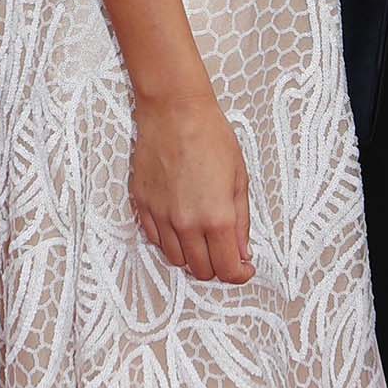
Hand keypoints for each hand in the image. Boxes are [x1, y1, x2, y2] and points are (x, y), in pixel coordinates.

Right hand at [131, 91, 253, 283]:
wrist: (174, 112)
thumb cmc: (211, 137)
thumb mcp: (239, 179)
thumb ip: (241, 221)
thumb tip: (242, 251)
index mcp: (217, 217)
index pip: (227, 269)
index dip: (239, 274)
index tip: (244, 268)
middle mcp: (187, 224)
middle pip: (201, 270)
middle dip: (217, 266)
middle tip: (224, 251)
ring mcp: (161, 217)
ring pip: (176, 259)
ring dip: (192, 256)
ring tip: (202, 237)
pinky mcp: (143, 206)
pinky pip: (155, 239)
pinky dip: (170, 240)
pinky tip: (181, 224)